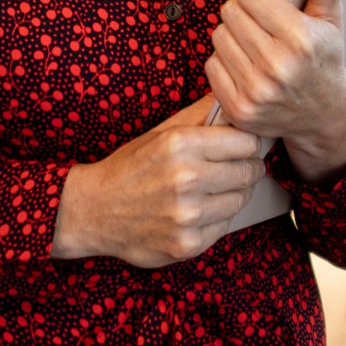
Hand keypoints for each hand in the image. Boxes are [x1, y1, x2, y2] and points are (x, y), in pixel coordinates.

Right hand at [51, 95, 264, 267]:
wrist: (96, 210)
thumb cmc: (130, 167)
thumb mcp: (160, 133)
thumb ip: (199, 115)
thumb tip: (232, 101)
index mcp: (180, 144)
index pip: (246, 142)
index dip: (248, 143)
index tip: (242, 146)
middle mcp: (186, 179)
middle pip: (249, 171)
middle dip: (246, 167)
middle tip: (233, 167)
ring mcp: (188, 215)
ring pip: (241, 199)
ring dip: (233, 193)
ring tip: (213, 188)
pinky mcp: (189, 244)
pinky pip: (225, 226)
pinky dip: (217, 217)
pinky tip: (199, 209)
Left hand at [206, 0, 345, 184]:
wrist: (326, 115)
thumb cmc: (324, 60)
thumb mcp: (331, 18)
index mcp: (301, 39)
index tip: (272, 8)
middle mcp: (278, 66)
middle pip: (230, 12)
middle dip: (245, 15)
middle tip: (264, 29)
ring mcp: (256, 91)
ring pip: (218, 36)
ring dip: (233, 37)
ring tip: (256, 48)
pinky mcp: (239, 109)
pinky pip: (211, 65)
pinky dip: (225, 63)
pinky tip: (247, 68)